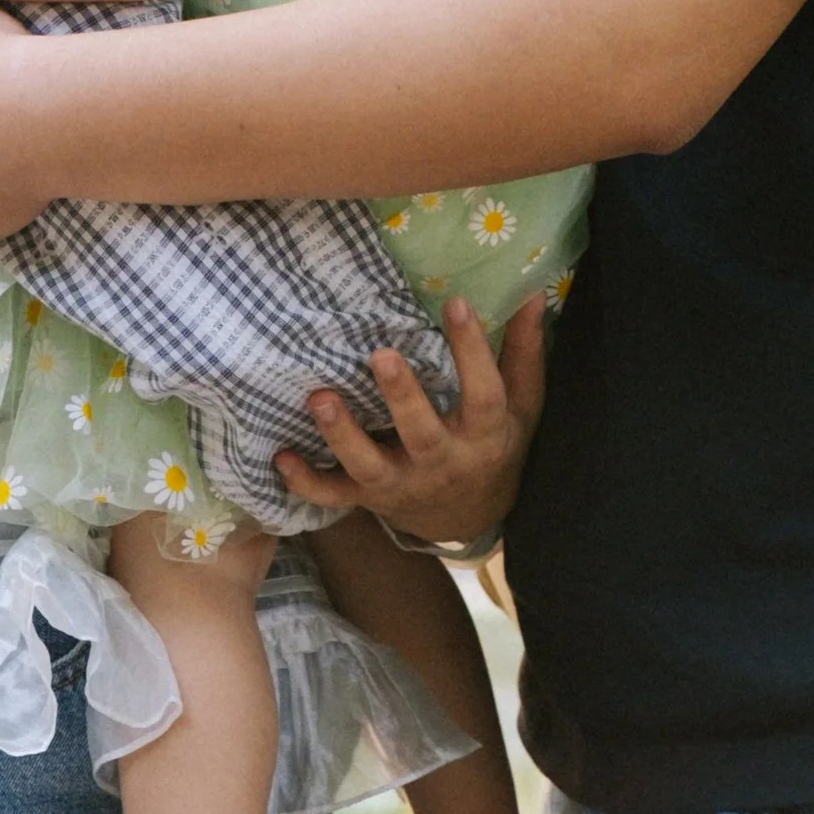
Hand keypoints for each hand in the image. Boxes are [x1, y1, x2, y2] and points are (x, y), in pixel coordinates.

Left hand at [276, 291, 546, 550]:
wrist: (471, 520)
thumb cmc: (496, 447)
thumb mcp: (523, 406)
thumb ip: (523, 353)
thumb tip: (533, 294)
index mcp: (484, 436)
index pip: (484, 393)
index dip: (472, 350)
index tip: (456, 303)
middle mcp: (443, 462)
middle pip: (422, 434)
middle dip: (401, 397)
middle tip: (380, 355)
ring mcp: (402, 484)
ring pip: (370, 467)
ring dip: (342, 435)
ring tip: (320, 397)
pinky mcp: (370, 498)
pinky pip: (334, 496)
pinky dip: (305, 482)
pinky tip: (281, 457)